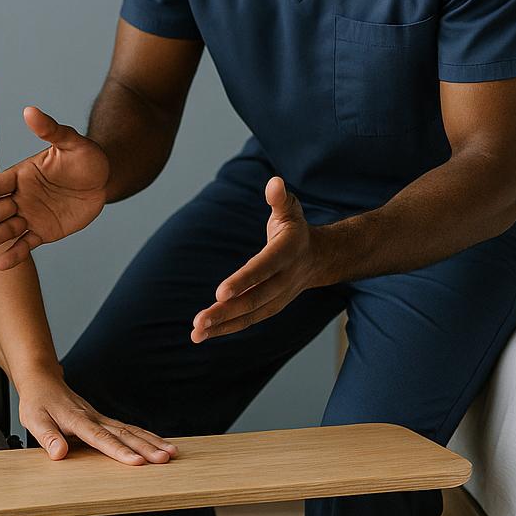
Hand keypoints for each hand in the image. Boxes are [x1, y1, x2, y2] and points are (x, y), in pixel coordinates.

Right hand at [0, 106, 110, 269]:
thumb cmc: (85, 157)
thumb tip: (30, 110)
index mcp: (20, 175)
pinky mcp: (43, 232)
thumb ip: (50, 129)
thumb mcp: (70, 142)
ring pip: (3, 230)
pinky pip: (26, 244)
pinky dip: (14, 255)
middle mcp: (19, 196)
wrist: (103, 180)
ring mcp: (30, 215)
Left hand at [15, 371, 177, 465]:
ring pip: (131, 430)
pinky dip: (146, 436)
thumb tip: (58, 453)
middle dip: (146, 447)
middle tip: (166, 458)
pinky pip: (128, 428)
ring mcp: (101, 418)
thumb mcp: (34, 420)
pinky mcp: (104, 420)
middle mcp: (94, 418)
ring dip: (152, 441)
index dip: (119, 451)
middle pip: (124, 433)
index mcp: (78, 420)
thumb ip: (47, 437)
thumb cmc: (38, 403)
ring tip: (172, 453)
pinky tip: (160, 443)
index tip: (137, 462)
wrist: (44, 381)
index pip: (101, 438)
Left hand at [191, 177, 328, 342]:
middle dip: (225, 311)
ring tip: (195, 332)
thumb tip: (274, 182)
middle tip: (199, 321)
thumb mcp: (291, 210)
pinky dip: (226, 329)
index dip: (243, 281)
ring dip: (222, 325)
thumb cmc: (295, 229)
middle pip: (254, 299)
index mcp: (288, 253)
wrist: (319, 259)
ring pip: (249, 315)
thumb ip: (280, 198)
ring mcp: (278, 297)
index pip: (263, 268)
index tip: (219, 292)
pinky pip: (248, 321)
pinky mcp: (270, 308)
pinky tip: (203, 334)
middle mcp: (284, 279)